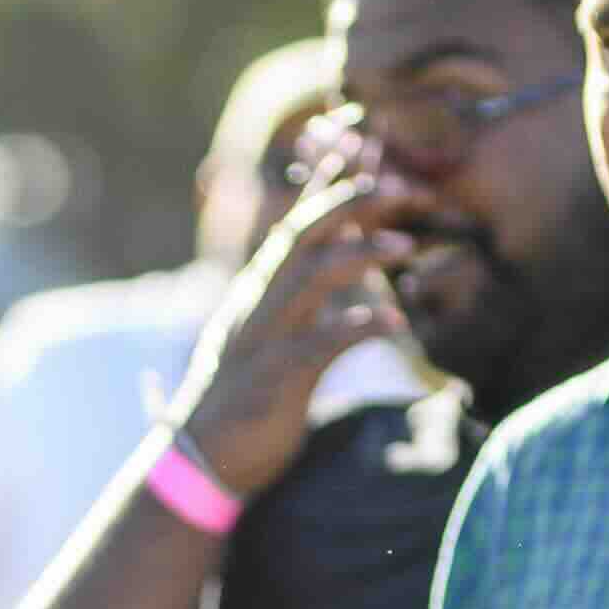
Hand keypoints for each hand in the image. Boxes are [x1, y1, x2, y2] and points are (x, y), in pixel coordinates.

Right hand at [162, 160, 421, 506]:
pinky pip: (324, 341)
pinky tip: (395, 320)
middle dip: (350, 202)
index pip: (296, 221)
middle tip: (399, 186)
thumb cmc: (244, 402)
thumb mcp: (269, 338)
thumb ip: (299, 301)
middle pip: (303, 233)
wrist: (200, 463)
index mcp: (259, 291)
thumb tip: (338, 273)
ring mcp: (265, 336)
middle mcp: (258, 302)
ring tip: (407, 246)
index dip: (330, 182)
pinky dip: (360, 326)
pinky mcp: (277, 376)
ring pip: (312, 275)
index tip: (366, 146)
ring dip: (362, 254)